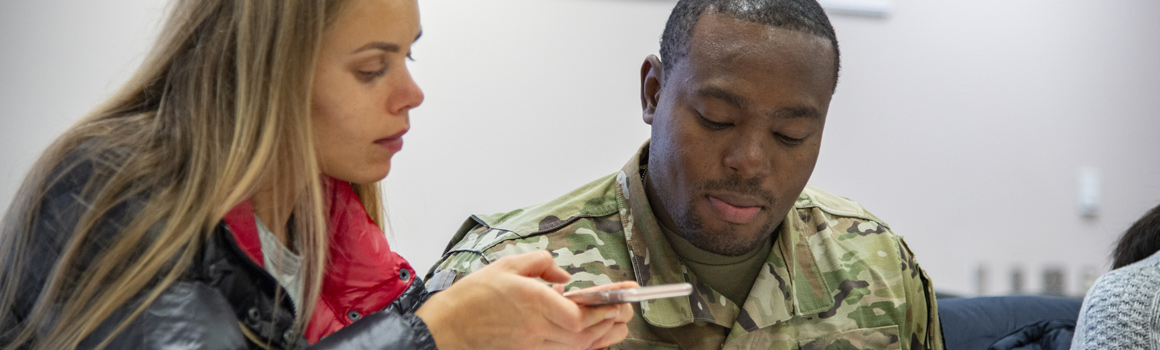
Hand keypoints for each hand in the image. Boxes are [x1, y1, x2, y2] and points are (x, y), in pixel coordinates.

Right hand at [415, 250, 628, 349]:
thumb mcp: (507, 265)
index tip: (619, 300)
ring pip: (577, 347)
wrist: (445, 329)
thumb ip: (541, 264)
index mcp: (532, 302)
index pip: (577, 316)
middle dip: (610, 323)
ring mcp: (532, 344)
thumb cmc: (472, 297)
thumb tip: (564, 275)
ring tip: (618, 324)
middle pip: (584, 334)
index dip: (603, 311)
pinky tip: (594, 339)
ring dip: (602, 337)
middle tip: (627, 311)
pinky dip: (584, 347)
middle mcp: (536, 327)